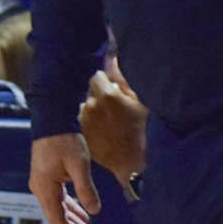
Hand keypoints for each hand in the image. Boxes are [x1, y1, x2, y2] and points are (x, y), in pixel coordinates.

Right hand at [30, 132, 101, 223]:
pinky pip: (59, 199)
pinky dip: (71, 209)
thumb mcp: (79, 164)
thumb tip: (94, 211)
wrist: (52, 120)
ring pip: (59, 209)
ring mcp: (43, 183)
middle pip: (58, 217)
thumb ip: (86, 188)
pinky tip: (84, 216)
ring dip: (74, 222)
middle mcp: (40, 188)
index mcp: (45, 187)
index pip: (57, 218)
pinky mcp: (48, 178)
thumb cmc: (65, 140)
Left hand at [79, 69, 147, 197]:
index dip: (104, 82)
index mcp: (107, 95)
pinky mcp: (80, 132)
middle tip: (112, 108)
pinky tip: (103, 131)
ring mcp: (83, 120)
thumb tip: (112, 61)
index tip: (111, 89)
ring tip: (109, 122)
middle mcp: (91, 105)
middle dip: (98, 95)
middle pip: (89, 91)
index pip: (96, 76)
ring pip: (84, 106)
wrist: (134, 163)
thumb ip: (124, 80)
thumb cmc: (142, 131)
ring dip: (92, 109)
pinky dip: (89, 122)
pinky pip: (81, 121)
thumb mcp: (139, 103)